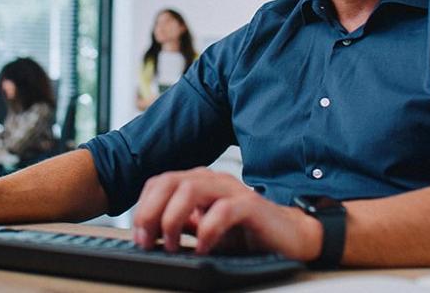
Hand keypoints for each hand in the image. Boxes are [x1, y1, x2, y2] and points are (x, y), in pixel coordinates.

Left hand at [132, 168, 322, 259]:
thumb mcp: (204, 229)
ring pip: (190, 189)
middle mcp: (212, 180)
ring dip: (173, 218)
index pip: (159, 182)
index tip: (139, 236)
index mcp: (198, 182)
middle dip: (151, 211)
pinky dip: (208, 230)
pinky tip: (205, 248)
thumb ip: (181, 224)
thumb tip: (150, 232)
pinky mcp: (250, 205)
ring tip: (173, 245)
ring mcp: (231, 190)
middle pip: (169, 181)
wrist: (289, 237)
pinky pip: (223, 210)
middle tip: (148, 240)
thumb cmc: (246, 234)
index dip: (143, 207)